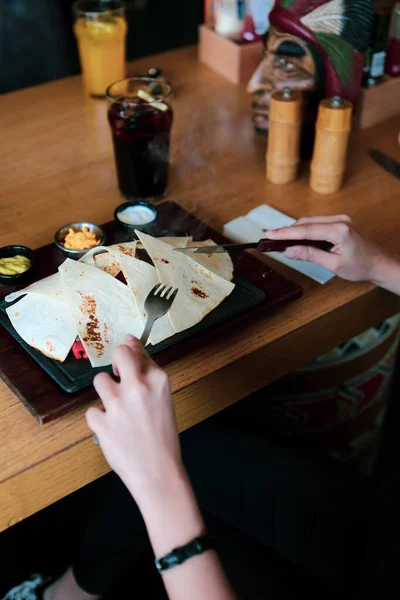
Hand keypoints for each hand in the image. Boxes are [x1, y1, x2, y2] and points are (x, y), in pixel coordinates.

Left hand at [86, 335, 181, 504]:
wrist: (158, 472)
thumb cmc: (164, 437)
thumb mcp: (164, 400)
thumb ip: (148, 375)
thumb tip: (132, 344)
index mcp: (158, 380)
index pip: (138, 350)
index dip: (131, 349)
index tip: (128, 349)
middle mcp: (137, 387)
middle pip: (119, 353)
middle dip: (116, 361)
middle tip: (120, 375)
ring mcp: (117, 404)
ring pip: (100, 381)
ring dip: (107, 393)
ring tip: (118, 410)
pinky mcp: (101, 421)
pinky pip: (93, 411)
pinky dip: (100, 419)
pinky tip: (113, 429)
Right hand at [265, 215, 387, 282]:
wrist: (379, 264)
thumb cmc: (361, 267)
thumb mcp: (334, 265)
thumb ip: (311, 255)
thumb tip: (289, 251)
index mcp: (339, 230)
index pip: (305, 230)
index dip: (285, 233)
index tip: (269, 234)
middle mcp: (339, 220)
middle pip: (306, 222)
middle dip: (287, 230)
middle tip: (270, 237)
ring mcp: (341, 219)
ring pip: (311, 221)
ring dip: (296, 230)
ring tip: (280, 239)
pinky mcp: (340, 222)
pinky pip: (318, 223)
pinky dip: (306, 229)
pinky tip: (297, 237)